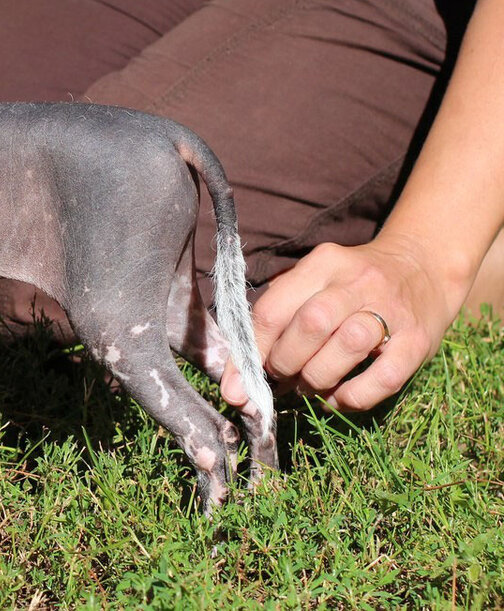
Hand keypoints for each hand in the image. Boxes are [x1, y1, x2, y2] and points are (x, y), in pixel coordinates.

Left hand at [220, 236, 460, 412]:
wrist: (425, 266)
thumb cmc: (351, 285)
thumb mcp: (314, 282)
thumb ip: (277, 320)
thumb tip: (236, 383)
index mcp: (323, 264)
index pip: (274, 308)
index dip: (252, 351)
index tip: (239, 381)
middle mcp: (357, 282)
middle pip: (311, 324)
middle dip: (285, 362)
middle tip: (282, 376)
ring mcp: (392, 310)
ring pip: (348, 345)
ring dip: (318, 377)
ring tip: (308, 386)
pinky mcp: (419, 340)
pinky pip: (384, 377)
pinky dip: (354, 396)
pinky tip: (338, 398)